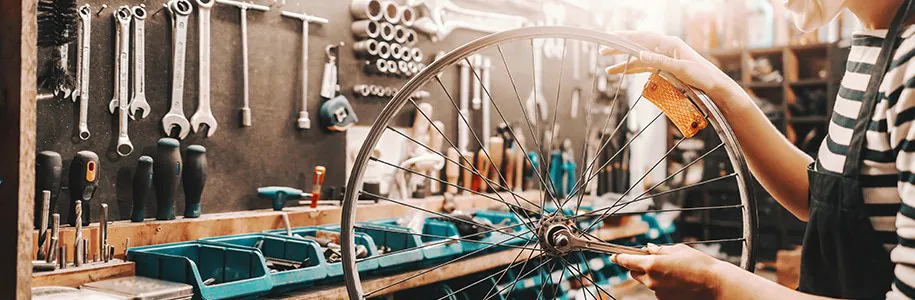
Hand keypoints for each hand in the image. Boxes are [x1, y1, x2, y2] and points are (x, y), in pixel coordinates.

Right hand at [601, 31, 748, 109]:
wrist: (715, 86)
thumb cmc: (703, 76)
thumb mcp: (681, 69)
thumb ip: (660, 62)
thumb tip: (640, 55)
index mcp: (670, 44)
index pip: (643, 37)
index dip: (626, 37)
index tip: (611, 38)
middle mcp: (665, 48)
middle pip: (638, 46)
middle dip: (620, 48)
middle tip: (603, 51)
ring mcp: (664, 58)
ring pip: (639, 58)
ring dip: (624, 63)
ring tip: (607, 69)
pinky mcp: (665, 68)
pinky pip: (645, 67)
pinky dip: (633, 70)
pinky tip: (623, 73)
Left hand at [612, 243, 722, 299]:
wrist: (714, 285)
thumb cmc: (698, 264)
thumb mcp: (677, 249)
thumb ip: (659, 249)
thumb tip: (647, 248)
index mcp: (651, 264)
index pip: (626, 260)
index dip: (618, 257)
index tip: (613, 256)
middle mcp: (650, 279)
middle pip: (633, 272)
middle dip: (636, 265)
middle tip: (649, 259)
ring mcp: (656, 291)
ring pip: (645, 281)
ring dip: (650, 274)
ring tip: (670, 270)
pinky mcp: (663, 299)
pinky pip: (656, 289)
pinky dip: (660, 283)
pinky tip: (676, 280)